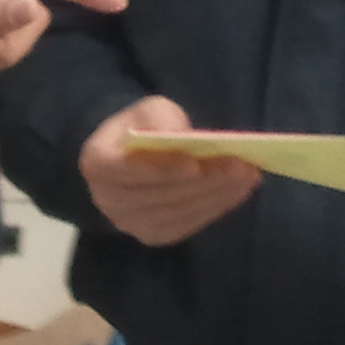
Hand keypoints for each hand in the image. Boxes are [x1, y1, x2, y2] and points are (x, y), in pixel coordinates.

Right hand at [79, 95, 261, 246]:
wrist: (130, 157)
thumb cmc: (140, 127)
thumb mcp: (148, 109)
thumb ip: (160, 116)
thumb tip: (180, 133)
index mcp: (97, 162)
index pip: (126, 169)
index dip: (161, 168)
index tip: (195, 163)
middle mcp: (107, 199)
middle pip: (158, 195)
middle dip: (203, 181)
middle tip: (241, 167)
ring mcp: (130, 222)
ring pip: (176, 213)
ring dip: (215, 196)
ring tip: (247, 177)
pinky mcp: (152, 235)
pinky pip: (185, 225)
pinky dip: (214, 208)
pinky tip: (237, 192)